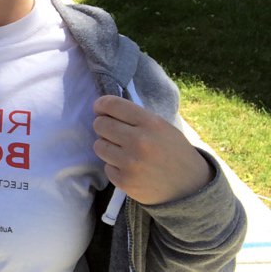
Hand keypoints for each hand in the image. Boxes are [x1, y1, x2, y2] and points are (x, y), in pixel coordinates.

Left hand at [93, 95, 212, 204]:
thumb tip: (105, 110)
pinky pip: (106, 167)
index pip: (112, 105)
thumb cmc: (174, 152)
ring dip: (107, 147)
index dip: (101, 105)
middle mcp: (139, 141)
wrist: (192, 186)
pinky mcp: (124, 181)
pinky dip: (114, 167)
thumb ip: (136, 118)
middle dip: (103, 127)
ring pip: (99, 146)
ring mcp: (130, 162)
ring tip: (122, 151)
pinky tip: (130, 168)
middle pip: (100, 125)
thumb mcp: (163, 127)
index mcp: (151, 123)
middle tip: (113, 133)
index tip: (99, 109)